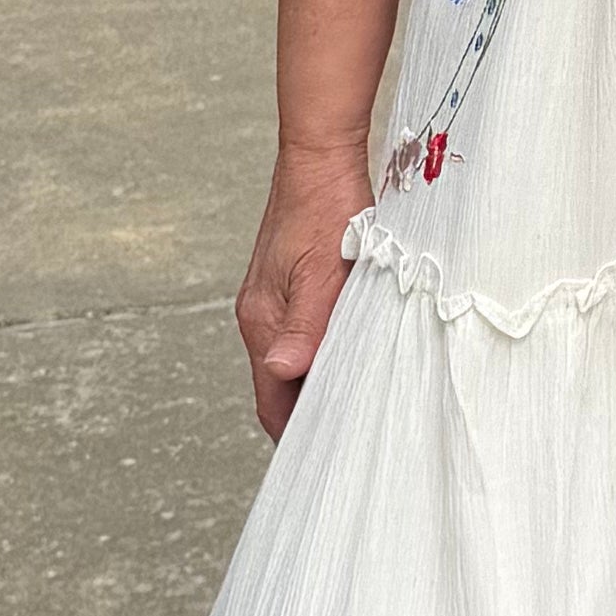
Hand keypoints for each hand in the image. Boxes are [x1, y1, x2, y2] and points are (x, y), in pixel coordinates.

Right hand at [236, 145, 367, 438]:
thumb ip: (305, 327)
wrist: (320, 157)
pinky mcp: (289, 286)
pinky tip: (350, 357)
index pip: (272, 402)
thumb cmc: (325, 208)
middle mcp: (261, 316)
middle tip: (349, 440)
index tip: (326, 458)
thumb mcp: (323, 272)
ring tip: (355, 406)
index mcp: (262, 320)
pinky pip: (301, 336)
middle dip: (309, 416)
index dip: (297, 436)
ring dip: (318, 384)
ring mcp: (273, 301)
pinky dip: (322, 355)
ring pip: (292, 362)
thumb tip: (282, 372)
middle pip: (280, 387)